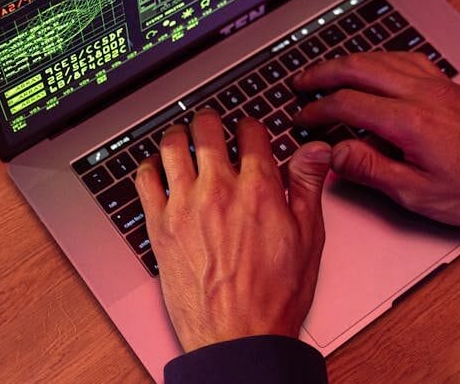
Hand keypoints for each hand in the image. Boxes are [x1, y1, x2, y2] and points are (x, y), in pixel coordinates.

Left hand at [135, 108, 331, 351]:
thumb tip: (316, 150)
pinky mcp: (159, 226)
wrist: (238, 337)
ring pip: (173, 146)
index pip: (250, 131)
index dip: (251, 126)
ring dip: (179, 135)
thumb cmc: (274, 297)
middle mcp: (219, 190)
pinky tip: (156, 167)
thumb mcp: (308, 238)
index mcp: (259, 189)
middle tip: (212, 124)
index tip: (249, 131)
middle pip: (207, 129)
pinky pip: (144, 179)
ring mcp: (185, 206)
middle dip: (211, 121)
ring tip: (183, 137)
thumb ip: (308, 186)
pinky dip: (149, 166)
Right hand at [291, 52, 459, 227]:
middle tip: (301, 81)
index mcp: (409, 121)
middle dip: (325, 72)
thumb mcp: (418, 195)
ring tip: (330, 71)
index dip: (318, 110)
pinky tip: (379, 67)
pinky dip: (381, 60)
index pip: (348, 104)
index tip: (302, 117)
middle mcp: (423, 95)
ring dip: (351, 61)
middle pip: (361, 68)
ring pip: (384, 58)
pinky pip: (407, 60)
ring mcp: (439, 87)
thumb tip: (336, 155)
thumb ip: (371, 171)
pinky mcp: (451, 89)